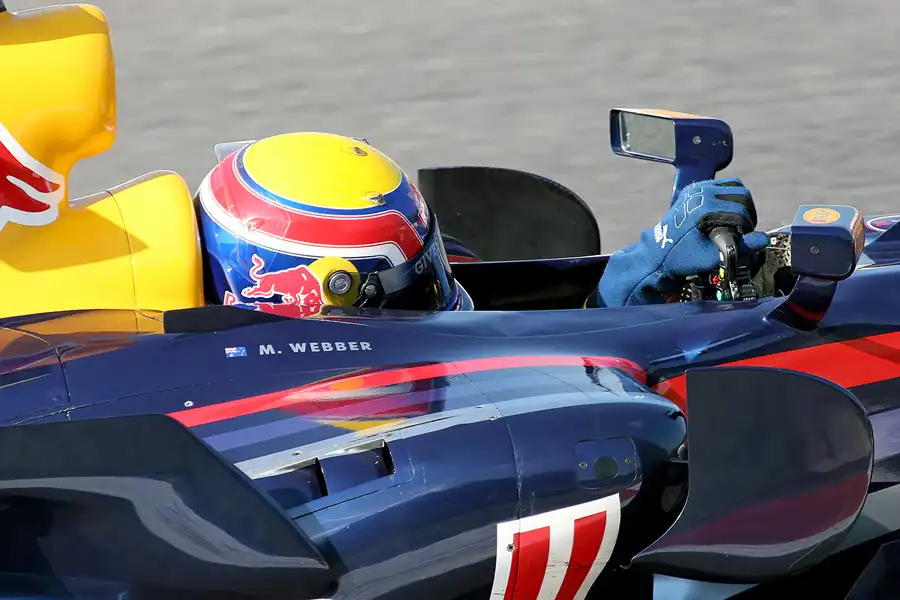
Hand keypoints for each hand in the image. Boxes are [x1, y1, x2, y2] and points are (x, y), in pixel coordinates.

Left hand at [596, 178, 769, 306]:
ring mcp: (696, 188)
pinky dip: (729, 196)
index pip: (741, 211)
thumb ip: (740, 248)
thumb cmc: (683, 258)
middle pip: (741, 194)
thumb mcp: (712, 257)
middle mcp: (701, 193)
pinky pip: (722, 184)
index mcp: (704, 209)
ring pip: (734, 186)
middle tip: (743, 230)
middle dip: (747, 213)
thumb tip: (764, 239)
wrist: (658, 253)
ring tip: (737, 221)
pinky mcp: (694, 188)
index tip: (742, 239)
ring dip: (741, 202)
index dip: (747, 227)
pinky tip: (725, 213)